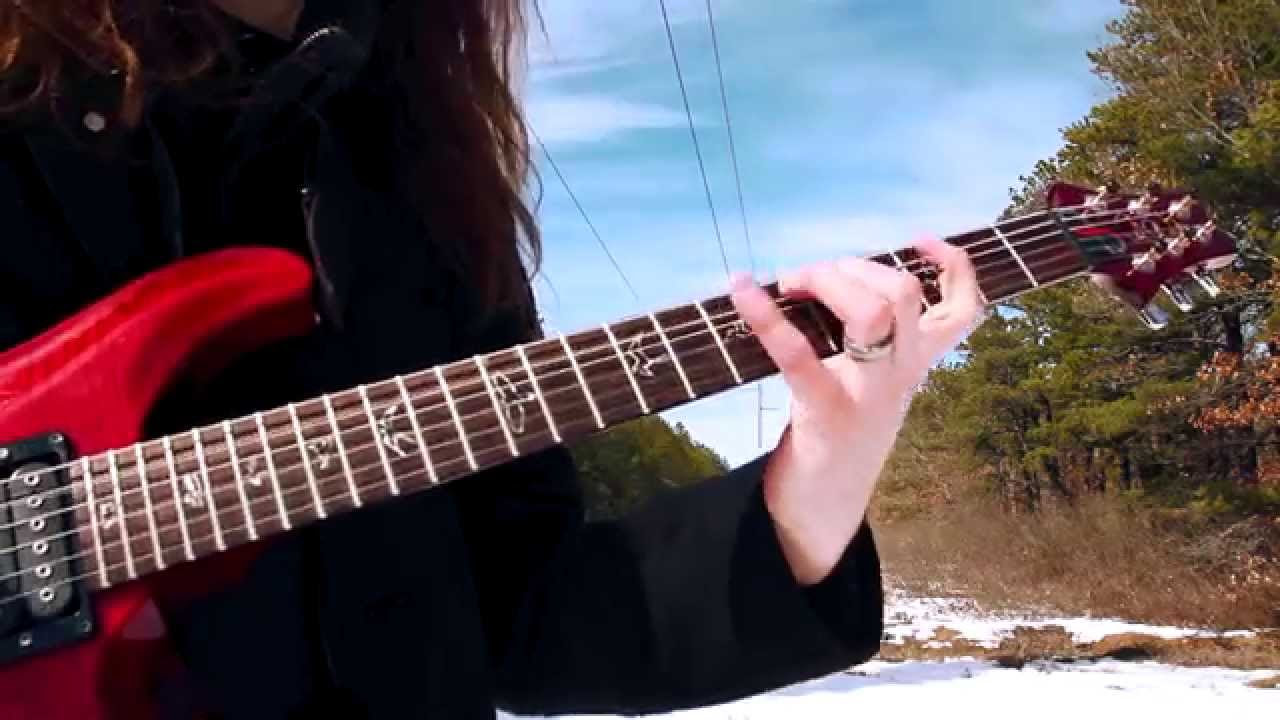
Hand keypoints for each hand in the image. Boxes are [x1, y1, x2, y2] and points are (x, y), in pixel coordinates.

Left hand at [729, 237, 983, 584]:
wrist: (823, 507)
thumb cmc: (840, 431)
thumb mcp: (872, 380)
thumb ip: (872, 337)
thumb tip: (828, 276)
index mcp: (917, 364)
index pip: (964, 309)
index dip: (953, 265)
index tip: (917, 238)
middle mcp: (903, 374)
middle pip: (905, 294)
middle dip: (853, 266)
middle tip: (806, 278)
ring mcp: (869, 394)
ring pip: (875, 312)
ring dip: (828, 280)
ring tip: (790, 284)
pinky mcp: (827, 413)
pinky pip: (800, 355)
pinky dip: (766, 317)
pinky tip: (740, 290)